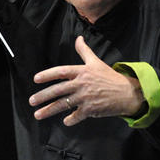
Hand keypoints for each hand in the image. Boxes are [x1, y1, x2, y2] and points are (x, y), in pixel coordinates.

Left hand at [29, 36, 144, 125]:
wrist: (127, 93)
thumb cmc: (110, 77)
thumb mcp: (96, 62)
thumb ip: (84, 51)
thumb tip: (78, 38)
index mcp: (82, 72)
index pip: (61, 72)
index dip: (47, 75)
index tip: (36, 79)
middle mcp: (82, 84)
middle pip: (58, 90)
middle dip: (43, 96)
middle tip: (31, 101)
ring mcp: (85, 98)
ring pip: (63, 105)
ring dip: (49, 110)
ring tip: (38, 114)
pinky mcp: (90, 109)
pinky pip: (76, 116)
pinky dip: (70, 120)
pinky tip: (65, 121)